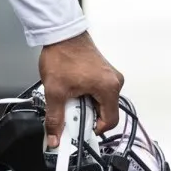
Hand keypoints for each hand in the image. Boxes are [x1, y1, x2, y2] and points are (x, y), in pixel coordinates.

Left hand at [38, 32, 124, 148]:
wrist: (60, 33)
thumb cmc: (62, 56)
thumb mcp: (55, 91)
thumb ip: (55, 118)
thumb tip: (55, 138)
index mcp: (109, 88)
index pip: (109, 121)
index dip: (93, 129)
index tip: (79, 130)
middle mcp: (115, 82)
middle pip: (104, 112)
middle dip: (86, 116)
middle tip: (69, 113)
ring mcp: (110, 76)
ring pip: (99, 101)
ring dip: (84, 104)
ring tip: (68, 98)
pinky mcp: (103, 71)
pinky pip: (97, 90)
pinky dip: (85, 94)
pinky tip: (71, 90)